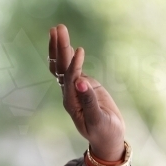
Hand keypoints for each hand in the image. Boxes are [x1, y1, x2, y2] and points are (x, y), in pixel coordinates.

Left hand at [48, 24, 124, 162]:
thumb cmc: (104, 131)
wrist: (107, 137)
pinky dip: (68, 55)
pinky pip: (71, 68)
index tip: (80, 50)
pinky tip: (66, 43)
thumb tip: (80, 82)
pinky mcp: (82, 85)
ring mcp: (74, 88)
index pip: (69, 79)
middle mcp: (69, 94)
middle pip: (61, 68)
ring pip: (63, 66)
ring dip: (60, 47)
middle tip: (58, 27)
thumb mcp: (98, 119)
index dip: (74, 65)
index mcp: (71, 102)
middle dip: (60, 48)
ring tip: (58, 28)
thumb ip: (89, 102)